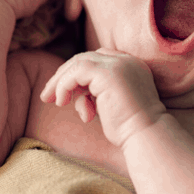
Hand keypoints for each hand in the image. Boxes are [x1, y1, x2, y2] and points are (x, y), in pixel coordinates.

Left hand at [40, 48, 166, 149]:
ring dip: (61, 82)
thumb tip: (72, 93)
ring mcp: (118, 64)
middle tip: (47, 96)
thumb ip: (94, 93)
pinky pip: (76, 72)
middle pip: (85, 59)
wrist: (146, 135)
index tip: (63, 94)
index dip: (76, 75)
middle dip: (63, 77)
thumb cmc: (129, 128)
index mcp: (130, 65)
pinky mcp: (108, 73)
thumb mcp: (108, 105)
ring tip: (55, 101)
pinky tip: (62, 102)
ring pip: (78, 63)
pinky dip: (65, 86)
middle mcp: (126, 60)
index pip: (96, 61)